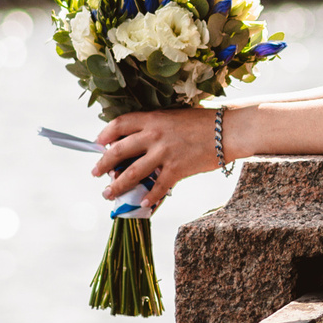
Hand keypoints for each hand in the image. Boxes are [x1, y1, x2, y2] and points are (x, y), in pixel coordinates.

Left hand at [92, 108, 220, 215]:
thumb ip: (157, 126)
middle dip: (103, 164)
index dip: (105, 134)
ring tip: (108, 194)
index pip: (119, 124)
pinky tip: (143, 205)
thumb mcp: (175, 117)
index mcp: (153, 119)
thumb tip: (141, 140)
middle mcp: (154, 135)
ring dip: (117, 186)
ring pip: (132, 173)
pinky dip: (149, 198)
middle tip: (94, 173)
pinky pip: (157, 187)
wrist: (228, 131)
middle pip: (118, 151)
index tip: (98, 144)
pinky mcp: (177, 169)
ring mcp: (164, 153)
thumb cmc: (206, 122)